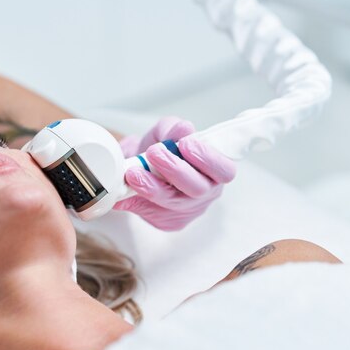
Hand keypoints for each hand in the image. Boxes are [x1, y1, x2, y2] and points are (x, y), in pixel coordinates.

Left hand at [114, 117, 235, 230]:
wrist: (142, 168)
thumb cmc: (163, 151)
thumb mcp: (167, 133)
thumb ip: (174, 129)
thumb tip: (183, 129)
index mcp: (214, 172)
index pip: (224, 170)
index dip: (207, 158)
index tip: (185, 144)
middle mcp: (204, 194)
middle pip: (197, 189)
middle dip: (174, 169)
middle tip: (154, 153)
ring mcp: (186, 210)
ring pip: (172, 203)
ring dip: (151, 186)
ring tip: (134, 172)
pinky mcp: (166, 221)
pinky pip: (151, 213)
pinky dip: (135, 200)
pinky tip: (124, 191)